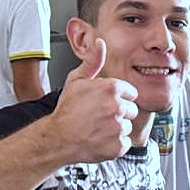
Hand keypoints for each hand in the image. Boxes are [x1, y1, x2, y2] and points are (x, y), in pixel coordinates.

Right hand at [50, 38, 138, 162]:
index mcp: (112, 88)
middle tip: (100, 116)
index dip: (118, 98)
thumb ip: (93, 61)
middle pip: (132, 110)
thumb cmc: (67, 109)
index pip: (131, 93)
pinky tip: (101, 139)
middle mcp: (118, 107)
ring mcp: (119, 127)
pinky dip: (115, 144)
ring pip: (128, 126)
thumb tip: (100, 43)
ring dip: (117, 128)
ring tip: (99, 127)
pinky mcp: (118, 146)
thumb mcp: (77, 80)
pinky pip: (125, 143)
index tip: (105, 102)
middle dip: (119, 113)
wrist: (57, 138)